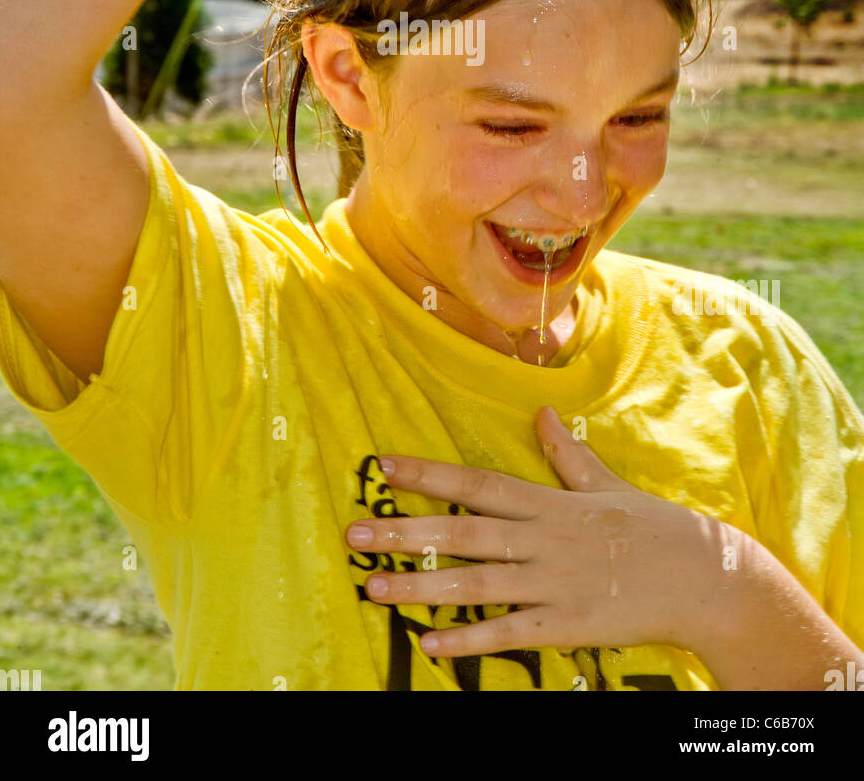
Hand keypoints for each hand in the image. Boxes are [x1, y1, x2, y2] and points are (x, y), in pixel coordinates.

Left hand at [345, 406, 744, 659]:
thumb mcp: (606, 483)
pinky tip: (429, 644)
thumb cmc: (653, 527)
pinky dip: (468, 640)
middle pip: (463, 533)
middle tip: (353, 535)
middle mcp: (543, 539)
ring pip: (475, 585)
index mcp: (549, 503)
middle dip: (404, 533)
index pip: (477, 484)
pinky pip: (508, 634)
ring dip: (420, 586)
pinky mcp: (566, 626)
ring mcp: (553, 584)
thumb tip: (542, 413)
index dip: (428, 475)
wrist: (704, 579)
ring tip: (373, 588)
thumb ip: (567, 454)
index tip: (384, 467)